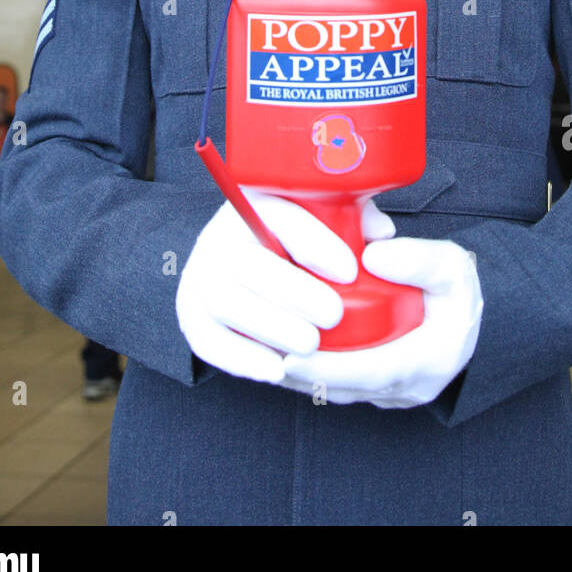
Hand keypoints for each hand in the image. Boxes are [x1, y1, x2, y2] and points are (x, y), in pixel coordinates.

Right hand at [176, 192, 395, 385]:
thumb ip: (353, 219)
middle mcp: (223, 234)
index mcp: (256, 202)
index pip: (280, 214)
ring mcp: (202, 274)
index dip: (314, 243)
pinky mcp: (191, 313)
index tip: (350, 271)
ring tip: (310, 345)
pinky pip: (206, 338)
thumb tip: (380, 233)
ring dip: (269, 326)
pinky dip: (240, 357)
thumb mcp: (326, 217)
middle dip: (292, 292)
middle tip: (334, 316)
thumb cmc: (296, 238)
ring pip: (225, 301)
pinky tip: (275, 369)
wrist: (239, 257)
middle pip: (248, 262)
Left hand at [278, 237, 482, 407]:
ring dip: (304, 376)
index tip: (291, 356)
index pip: (371, 371)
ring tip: (264, 351)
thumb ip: (417, 259)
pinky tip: (285, 354)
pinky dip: (315, 374)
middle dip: (303, 373)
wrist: (478, 316)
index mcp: (429, 359)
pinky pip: (344, 387)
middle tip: (263, 351)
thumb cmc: (462, 290)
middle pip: (346, 387)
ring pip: (341, 391)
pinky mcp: (384, 389)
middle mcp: (410, 386)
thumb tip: (372, 254)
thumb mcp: (452, 266)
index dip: (328, 367)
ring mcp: (396, 393)